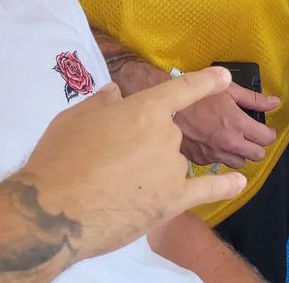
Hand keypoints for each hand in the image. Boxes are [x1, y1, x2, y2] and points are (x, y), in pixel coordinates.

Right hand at [21, 69, 247, 259]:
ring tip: (113, 186)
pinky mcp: (171, 201)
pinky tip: (238, 182)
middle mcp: (166, 134)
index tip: (223, 77)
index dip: (205, 81)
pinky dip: (223, 186)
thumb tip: (115, 96)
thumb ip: (102, 103)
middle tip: (110, 162)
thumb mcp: (76, 117)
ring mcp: (172, 168)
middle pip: (167, 134)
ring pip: (171, 163)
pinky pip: (205, 190)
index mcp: (144, 108)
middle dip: (145, 145)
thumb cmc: (59, 158)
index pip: (182, 89)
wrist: (51, 211)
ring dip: (152, 171)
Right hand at [173, 83, 280, 168]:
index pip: (266, 139)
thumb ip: (253, 98)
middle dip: (257, 145)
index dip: (269, 133)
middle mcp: (228, 144)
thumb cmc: (196, 95)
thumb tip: (276, 103)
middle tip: (251, 135)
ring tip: (232, 141)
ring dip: (239, 154)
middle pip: (257, 155)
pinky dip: (220, 156)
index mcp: (237, 124)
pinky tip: (213, 144)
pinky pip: (218, 163)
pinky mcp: (200, 162)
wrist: (163, 109)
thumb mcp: (227, 90)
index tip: (265, 129)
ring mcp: (214, 155)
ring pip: (239, 164)